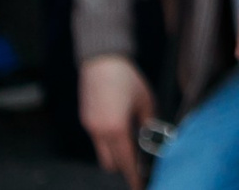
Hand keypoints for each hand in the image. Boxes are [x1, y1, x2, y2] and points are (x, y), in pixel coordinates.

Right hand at [80, 55, 155, 189]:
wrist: (102, 62)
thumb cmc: (127, 79)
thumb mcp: (147, 100)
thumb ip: (149, 123)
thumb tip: (152, 138)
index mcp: (117, 128)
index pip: (126, 161)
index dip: (133, 175)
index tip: (140, 185)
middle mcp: (100, 132)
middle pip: (111, 163)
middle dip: (124, 166)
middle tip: (140, 163)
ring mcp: (90, 127)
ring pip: (102, 153)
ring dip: (116, 153)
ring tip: (132, 143)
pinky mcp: (86, 121)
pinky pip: (97, 140)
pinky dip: (109, 141)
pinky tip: (121, 128)